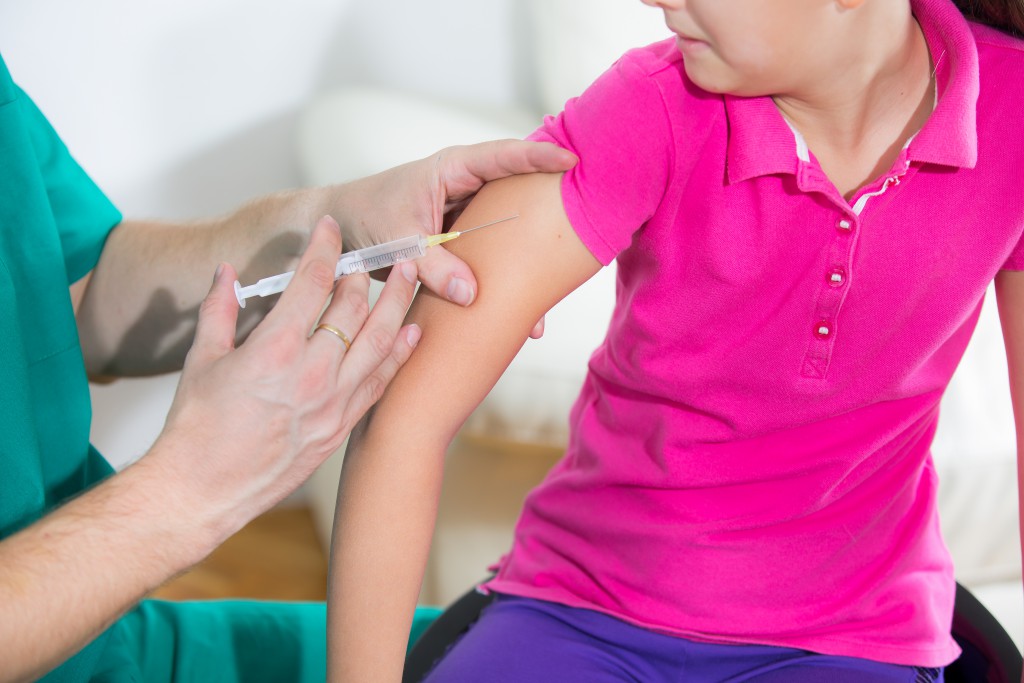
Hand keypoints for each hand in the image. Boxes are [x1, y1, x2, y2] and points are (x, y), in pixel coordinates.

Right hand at [153, 216, 419, 534]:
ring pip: (378, 342)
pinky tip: (410, 333)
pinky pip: (380, 383)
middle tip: (373, 254)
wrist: (203, 490)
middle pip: (353, 308)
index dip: (324, 248)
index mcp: (275, 349)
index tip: (330, 229)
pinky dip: (398, 355)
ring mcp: (333, 402)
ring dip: (397, 305)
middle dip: (365, 275)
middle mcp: (312, 373)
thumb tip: (225, 271)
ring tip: (412, 276)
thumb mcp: (201, 359)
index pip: (311, 282)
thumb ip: (218, 309)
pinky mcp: (341, 426)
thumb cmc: (196, 427)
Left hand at [334, 139, 576, 337]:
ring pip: (510, 230)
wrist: (336, 232)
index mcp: (452, 170)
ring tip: (562, 276)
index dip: (540, 157)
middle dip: (551, 205)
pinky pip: (493, 256)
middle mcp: (465, 188)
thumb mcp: (398, 241)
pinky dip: (507, 277)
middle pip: (520, 192)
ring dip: (532, 251)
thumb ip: (435, 266)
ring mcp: (466, 216)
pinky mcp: (462, 243)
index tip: (572, 160)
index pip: (505, 157)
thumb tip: (473, 295)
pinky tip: (525, 310)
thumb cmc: (362, 216)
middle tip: (588, 218)